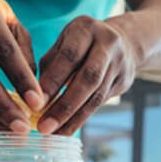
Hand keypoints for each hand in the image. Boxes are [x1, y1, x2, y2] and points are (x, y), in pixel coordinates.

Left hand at [37, 15, 137, 134]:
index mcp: (86, 28)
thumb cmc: (81, 45)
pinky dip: (82, 118)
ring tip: (54, 133)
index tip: (35, 103)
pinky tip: (66, 129)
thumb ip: (50, 67)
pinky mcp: (125, 81)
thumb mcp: (63, 43)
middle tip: (44, 126)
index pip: (69, 56)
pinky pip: (101, 103)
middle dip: (64, 105)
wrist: (123, 42)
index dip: (53, 81)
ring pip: (96, 96)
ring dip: (73, 118)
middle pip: (88, 78)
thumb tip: (35, 99)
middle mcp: (107, 43)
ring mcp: (120, 63)